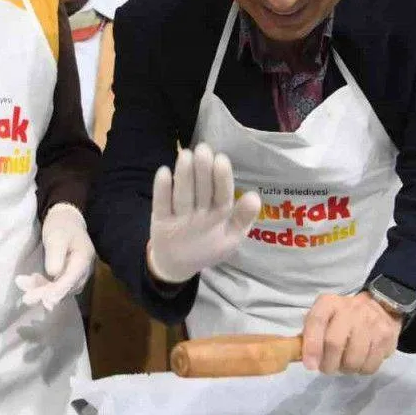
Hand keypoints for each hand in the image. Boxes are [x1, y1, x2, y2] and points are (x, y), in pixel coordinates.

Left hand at [15, 204, 94, 309]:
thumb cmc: (61, 225)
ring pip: (61, 290)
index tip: (43, 301)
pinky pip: (58, 287)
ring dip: (42, 291)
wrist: (66, 219)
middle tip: (26, 299)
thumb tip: (53, 275)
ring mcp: (77, 275)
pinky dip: (44, 288)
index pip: (70, 280)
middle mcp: (84, 271)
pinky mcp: (69, 276)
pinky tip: (31, 285)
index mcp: (83, 259)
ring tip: (23, 285)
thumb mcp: (56, 236)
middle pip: (65, 289)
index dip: (56, 292)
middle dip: (45, 294)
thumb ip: (55, 255)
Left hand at [146, 144, 261, 283]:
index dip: (222, 179)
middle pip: (201, 193)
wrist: (177, 266)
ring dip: (184, 176)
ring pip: (182, 197)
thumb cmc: (208, 244)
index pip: (222, 198)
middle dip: (202, 171)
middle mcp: (199, 220)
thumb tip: (255, 196)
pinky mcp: (160, 223)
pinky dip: (161, 190)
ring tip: (185, 154)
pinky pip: (161, 205)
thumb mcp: (232, 236)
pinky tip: (163, 171)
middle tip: (203, 148)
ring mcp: (179, 222)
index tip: (221, 158)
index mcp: (219, 221)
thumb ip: (244, 217)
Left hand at [301, 292, 401, 374]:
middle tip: (327, 369)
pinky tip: (360, 361)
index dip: (311, 346)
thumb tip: (301, 357)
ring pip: (354, 359)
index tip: (310, 366)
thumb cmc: (343, 317)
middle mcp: (351, 309)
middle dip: (328, 364)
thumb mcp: (324, 317)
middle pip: (334, 343)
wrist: (380, 306)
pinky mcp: (387, 336)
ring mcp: (371, 322)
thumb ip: (310, 334)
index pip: (316, 321)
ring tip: (345, 364)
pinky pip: (370, 365)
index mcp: (330, 303)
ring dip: (346, 369)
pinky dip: (362, 370)